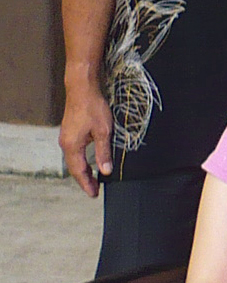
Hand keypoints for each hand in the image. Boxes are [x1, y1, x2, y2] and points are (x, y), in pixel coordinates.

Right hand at [60, 81, 113, 197]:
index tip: (94, 194)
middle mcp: (65, 144)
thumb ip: (103, 153)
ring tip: (93, 179)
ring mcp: (66, 137)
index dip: (87, 184)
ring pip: (74, 159)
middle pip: (74, 167)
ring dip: (83, 170)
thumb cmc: (93, 108)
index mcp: (72, 146)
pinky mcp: (69, 131)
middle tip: (94, 190)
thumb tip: (105, 171)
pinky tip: (88, 161)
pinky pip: (74, 151)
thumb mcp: (103, 132)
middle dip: (84, 180)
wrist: (82, 89)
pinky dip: (81, 160)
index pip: (79, 171)